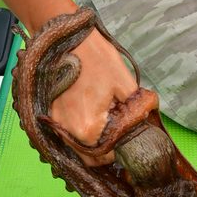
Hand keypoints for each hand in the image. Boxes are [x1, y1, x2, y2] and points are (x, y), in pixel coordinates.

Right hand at [49, 27, 138, 163]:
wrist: (65, 38)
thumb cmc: (95, 58)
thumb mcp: (124, 82)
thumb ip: (136, 108)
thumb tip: (145, 121)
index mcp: (88, 128)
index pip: (107, 156)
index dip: (121, 151)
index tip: (129, 139)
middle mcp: (68, 132)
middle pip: (89, 159)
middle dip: (105, 152)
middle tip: (118, 136)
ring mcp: (56, 123)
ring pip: (75, 148)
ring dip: (90, 144)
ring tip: (105, 126)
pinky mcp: (50, 113)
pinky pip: (65, 134)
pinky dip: (77, 133)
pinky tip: (90, 118)